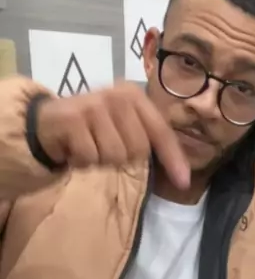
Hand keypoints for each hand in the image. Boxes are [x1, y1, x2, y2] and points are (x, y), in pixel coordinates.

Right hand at [36, 82, 189, 189]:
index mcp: (134, 96)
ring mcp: (93, 106)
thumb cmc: (94, 128)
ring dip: (101, 160)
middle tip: (105, 146)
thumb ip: (150, 141)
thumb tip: (182, 175)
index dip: (173, 159)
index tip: (183, 182)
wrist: (48, 121)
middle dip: (122, 158)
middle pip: (138, 150)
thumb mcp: (124, 126)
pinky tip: (75, 148)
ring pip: (114, 156)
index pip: (161, 132)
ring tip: (90, 146)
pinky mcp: (72, 120)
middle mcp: (117, 96)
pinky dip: (82, 161)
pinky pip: (90, 158)